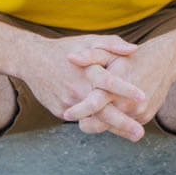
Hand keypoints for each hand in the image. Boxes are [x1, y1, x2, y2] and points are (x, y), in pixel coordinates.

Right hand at [19, 34, 144, 135]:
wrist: (32, 60)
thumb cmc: (65, 48)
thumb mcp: (88, 40)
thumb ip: (112, 44)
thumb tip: (134, 49)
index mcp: (86, 70)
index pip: (109, 82)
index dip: (126, 90)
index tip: (143, 97)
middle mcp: (77, 89)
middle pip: (102, 111)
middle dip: (123, 123)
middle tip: (140, 132)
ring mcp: (68, 103)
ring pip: (93, 119)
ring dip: (112, 128)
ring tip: (132, 134)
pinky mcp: (60, 111)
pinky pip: (82, 118)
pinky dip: (96, 122)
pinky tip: (111, 125)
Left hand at [64, 37, 175, 139]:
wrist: (164, 61)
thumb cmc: (131, 56)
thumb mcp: (110, 51)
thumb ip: (90, 55)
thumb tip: (71, 57)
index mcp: (115, 84)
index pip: (93, 103)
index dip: (79, 111)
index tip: (66, 114)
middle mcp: (126, 101)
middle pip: (101, 122)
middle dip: (87, 124)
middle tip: (80, 122)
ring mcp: (138, 112)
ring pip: (113, 126)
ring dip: (103, 122)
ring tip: (93, 116)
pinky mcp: (145, 117)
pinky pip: (126, 125)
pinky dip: (117, 121)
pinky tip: (113, 111)